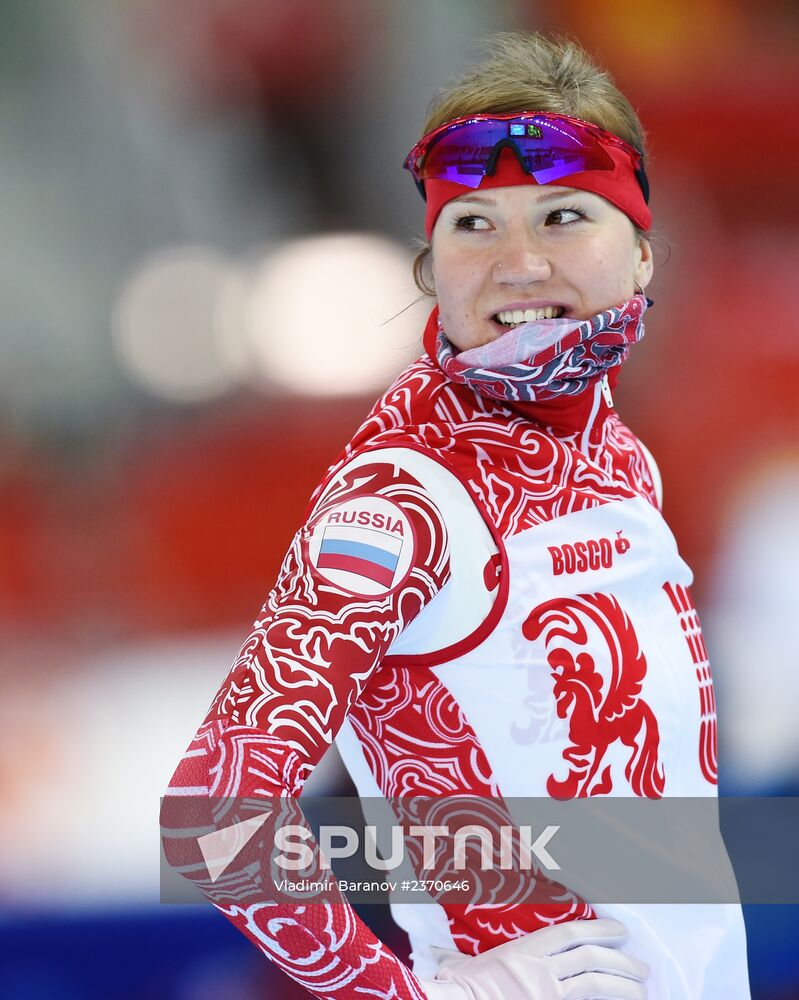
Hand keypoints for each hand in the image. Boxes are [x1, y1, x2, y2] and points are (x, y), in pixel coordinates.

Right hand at [419, 918, 647, 999]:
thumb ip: (479, 959)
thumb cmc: (456, 988)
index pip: (569, 933)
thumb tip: (463, 956)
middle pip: (589, 957)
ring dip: (623, 984)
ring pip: (593, 983)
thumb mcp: (466, 965)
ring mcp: (544, 994)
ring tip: (642, 988)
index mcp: (521, 950)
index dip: (598, 929)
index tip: (619, 930)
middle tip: (641, 966)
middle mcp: (537, 970)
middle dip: (620, 959)